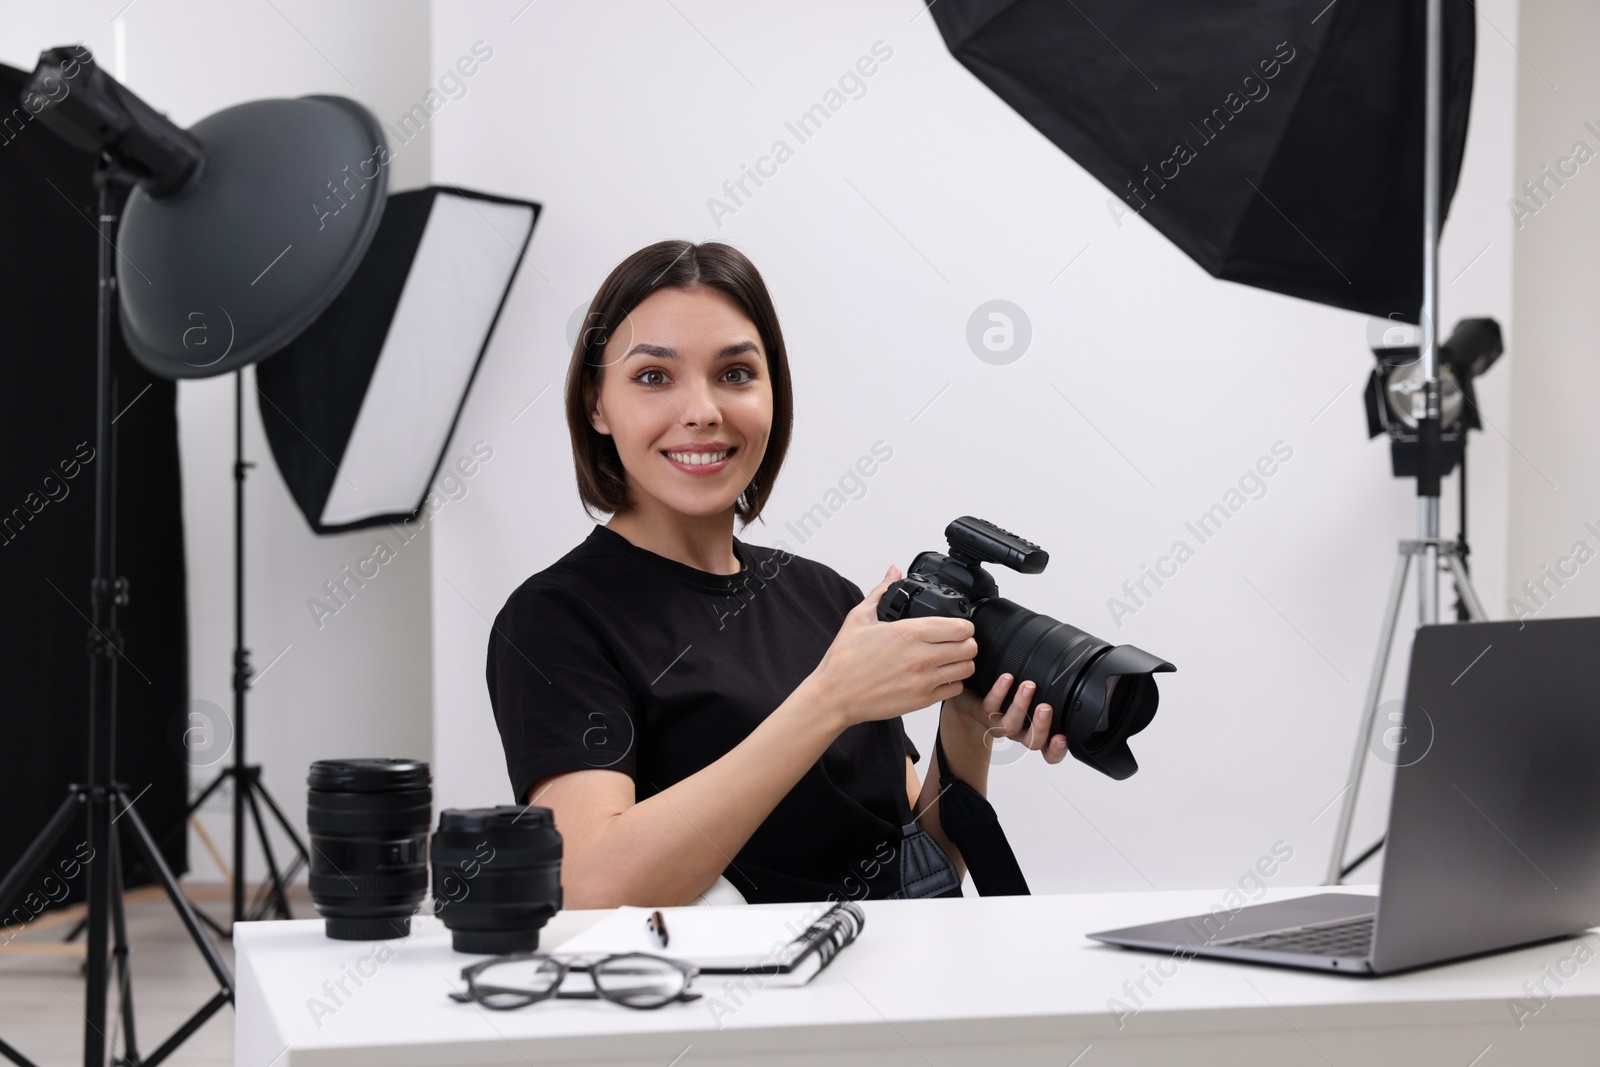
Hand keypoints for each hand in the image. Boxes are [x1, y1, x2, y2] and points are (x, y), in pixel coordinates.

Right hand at [808, 565, 977, 727]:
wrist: (834, 696)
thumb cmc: (844, 660)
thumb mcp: (859, 618)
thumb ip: (882, 591)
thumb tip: (894, 571)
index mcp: (909, 632)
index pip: (961, 627)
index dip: (964, 624)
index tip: (957, 625)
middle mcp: (921, 657)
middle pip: (969, 647)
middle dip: (966, 642)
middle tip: (956, 641)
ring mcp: (923, 680)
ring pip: (966, 669)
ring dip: (962, 662)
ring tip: (949, 658)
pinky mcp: (922, 700)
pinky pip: (954, 689)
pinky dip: (952, 682)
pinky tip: (939, 676)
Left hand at [944, 672, 1068, 764]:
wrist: (970, 693)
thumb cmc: (1007, 695)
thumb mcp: (1032, 694)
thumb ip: (1049, 691)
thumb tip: (1070, 671)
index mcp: (1033, 730)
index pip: (1049, 750)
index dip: (1057, 750)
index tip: (1063, 738)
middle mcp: (1018, 731)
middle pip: (1033, 742)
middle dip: (1041, 726)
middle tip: (1046, 707)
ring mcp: (998, 724)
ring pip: (1011, 726)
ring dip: (1021, 706)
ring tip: (1028, 686)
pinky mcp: (981, 713)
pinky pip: (990, 706)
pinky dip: (999, 692)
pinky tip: (1007, 678)